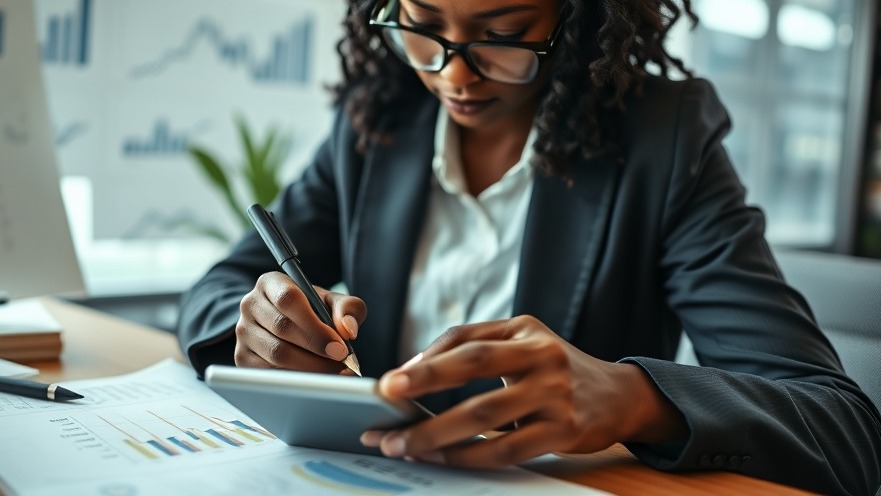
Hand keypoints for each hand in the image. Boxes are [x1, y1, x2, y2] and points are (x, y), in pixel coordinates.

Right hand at [233, 271, 365, 373]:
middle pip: (282, 328)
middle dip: (317, 349)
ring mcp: (243, 332)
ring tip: (334, 372)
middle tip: (342, 362)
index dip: (315, 325)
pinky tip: (316, 379)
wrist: (291, 325)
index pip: (288, 299)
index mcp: (271, 283)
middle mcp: (250, 304)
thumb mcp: (333, 302)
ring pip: (276, 354)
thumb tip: (347, 330)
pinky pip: (269, 373)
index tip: (340, 346)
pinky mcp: (242, 357)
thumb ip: (347, 309)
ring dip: (310, 368)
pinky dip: (296, 380)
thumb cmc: (314, 311)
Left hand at [361, 316, 686, 467]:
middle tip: (385, 399)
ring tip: (402, 443)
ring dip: (435, 431)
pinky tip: (442, 458)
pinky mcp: (564, 431)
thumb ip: (479, 346)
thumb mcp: (526, 342)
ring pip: (483, 415)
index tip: (391, 379)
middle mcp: (541, 356)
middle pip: (473, 366)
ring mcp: (555, 394)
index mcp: (525, 330)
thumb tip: (416, 368)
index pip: (467, 337)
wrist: (619, 396)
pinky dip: (468, 456)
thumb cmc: (557, 368)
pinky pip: (506, 448)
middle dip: (423, 382)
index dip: (427, 358)